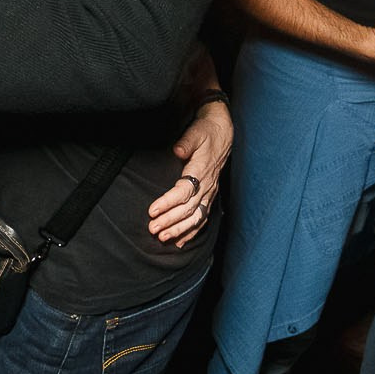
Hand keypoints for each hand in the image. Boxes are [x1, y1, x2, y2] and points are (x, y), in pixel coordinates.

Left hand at [148, 100, 232, 245]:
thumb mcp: (196, 131)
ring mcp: (210, 193)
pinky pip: (202, 218)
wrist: (222, 133)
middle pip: (188, 209)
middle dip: (170, 221)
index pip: (183, 192)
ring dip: (179, 230)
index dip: (167, 203)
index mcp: (201, 171)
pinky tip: (180, 242)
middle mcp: (207, 186)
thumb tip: (178, 150)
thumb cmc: (206, 132)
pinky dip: (192, 231)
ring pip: (196, 217)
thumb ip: (187, 141)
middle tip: (152, 229)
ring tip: (163, 238)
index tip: (152, 211)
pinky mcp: (210, 196)